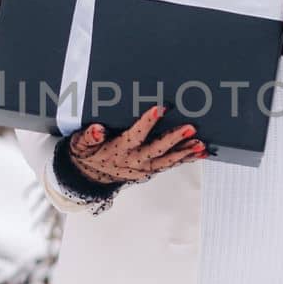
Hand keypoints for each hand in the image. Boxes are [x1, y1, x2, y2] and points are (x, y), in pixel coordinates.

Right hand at [67, 104, 207, 184]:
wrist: (89, 175)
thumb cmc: (88, 153)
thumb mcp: (81, 144)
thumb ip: (89, 136)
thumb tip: (97, 129)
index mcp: (118, 149)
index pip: (135, 134)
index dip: (148, 122)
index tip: (160, 109)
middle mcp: (134, 160)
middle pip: (157, 149)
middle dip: (175, 139)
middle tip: (190, 129)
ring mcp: (143, 167)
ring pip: (167, 160)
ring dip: (185, 152)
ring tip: (201, 145)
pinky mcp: (150, 170)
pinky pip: (170, 165)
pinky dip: (186, 159)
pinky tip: (200, 153)